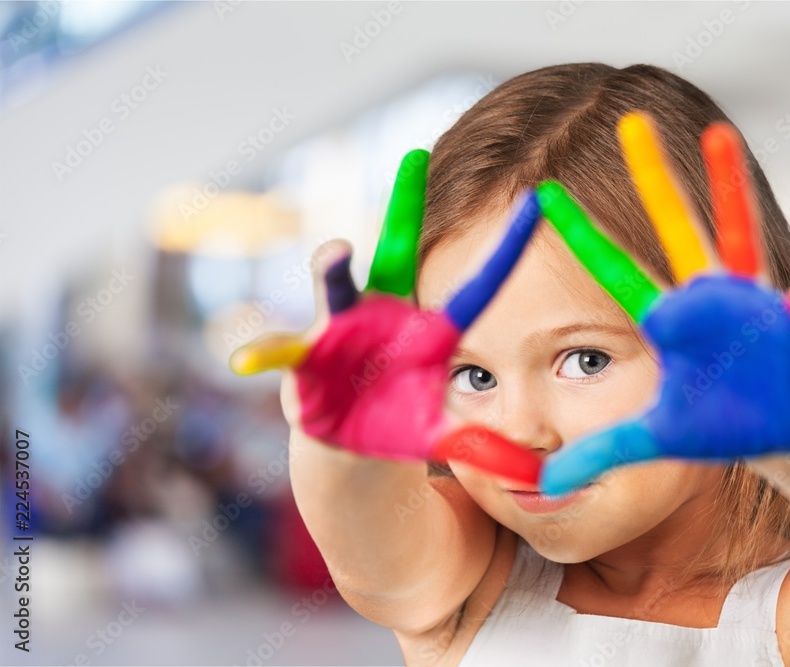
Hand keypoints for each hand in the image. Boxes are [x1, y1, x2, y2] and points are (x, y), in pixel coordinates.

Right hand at [231, 149, 542, 483]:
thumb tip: (534, 477)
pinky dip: (269, 354)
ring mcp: (340, 335)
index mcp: (428, 333)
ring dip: (335, 274)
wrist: (350, 448)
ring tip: (338, 253)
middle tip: (415, 158)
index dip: (503, 252)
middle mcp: (383, 318)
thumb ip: (482, 449)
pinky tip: (249, 356)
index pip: (474, 289)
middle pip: (395, 257)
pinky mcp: (303, 365)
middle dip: (404, 209)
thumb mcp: (444, 437)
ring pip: (336, 294)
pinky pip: (284, 355)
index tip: (536, 202)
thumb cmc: (400, 427)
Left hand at [537, 114, 789, 493]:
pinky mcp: (788, 324)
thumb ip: (601, 453)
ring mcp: (747, 303)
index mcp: (667, 320)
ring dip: (730, 190)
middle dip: (652, 179)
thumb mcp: (653, 439)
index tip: (543, 193)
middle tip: (629, 120)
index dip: (581, 236)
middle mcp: (704, 298)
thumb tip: (544, 481)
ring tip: (720, 138)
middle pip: (672, 230)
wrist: (777, 438)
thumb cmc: (717, 428)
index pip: (612, 271)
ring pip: (736, 236)